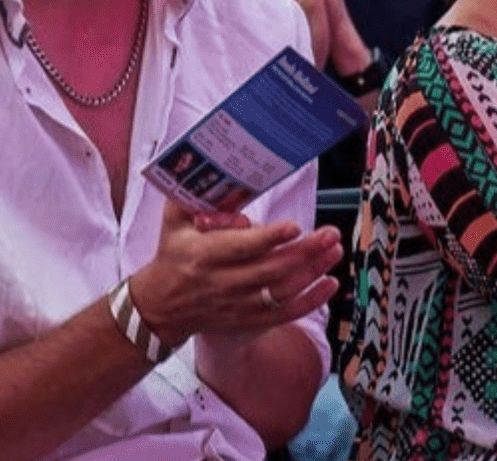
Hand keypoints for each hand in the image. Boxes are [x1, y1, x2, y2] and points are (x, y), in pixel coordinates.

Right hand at [130, 202, 340, 347]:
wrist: (162, 305)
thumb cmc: (174, 253)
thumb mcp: (175, 221)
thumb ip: (194, 197)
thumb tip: (222, 176)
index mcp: (204, 255)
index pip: (241, 248)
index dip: (270, 238)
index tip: (294, 226)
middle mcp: (222, 282)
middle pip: (270, 270)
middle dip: (304, 252)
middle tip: (330, 233)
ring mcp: (237, 305)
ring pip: (282, 291)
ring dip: (313, 272)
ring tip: (334, 250)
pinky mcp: (248, 320)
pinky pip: (285, 314)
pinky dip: (311, 300)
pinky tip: (330, 283)